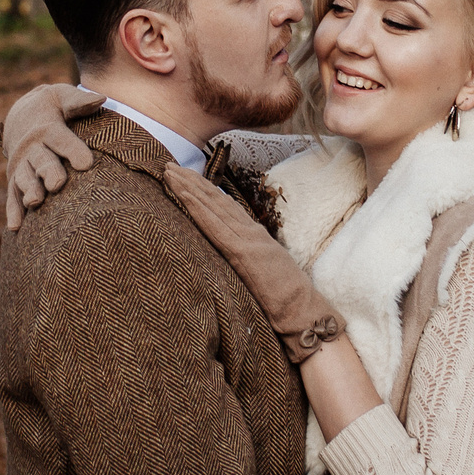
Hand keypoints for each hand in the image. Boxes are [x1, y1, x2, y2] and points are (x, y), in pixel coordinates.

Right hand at [0, 84, 104, 230]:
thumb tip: (101, 99)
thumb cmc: (51, 106)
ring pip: (25, 178)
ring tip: (35, 202)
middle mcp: (32, 147)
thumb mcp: (62, 97)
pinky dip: (13, 210)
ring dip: (29, 190)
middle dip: (48, 172)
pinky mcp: (15, 177)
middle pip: (41, 160)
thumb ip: (79, 101)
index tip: (87, 163)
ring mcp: (21, 164)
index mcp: (47, 128)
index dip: (72, 150)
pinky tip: (17, 227)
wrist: (21, 114)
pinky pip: (12, 194)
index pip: (60, 139)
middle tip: (57, 185)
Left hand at [161, 164, 340, 345]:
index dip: (205, 189)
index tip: (186, 175)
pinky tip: (183, 195)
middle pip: (216, 200)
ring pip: (212, 207)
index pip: (225, 207)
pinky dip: (197, 208)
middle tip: (169, 163)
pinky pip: (214, 226)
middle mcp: (250, 231)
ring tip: (170, 170)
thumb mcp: (266, 273)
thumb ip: (250, 260)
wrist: (304, 311)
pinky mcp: (242, 252)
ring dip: (189, 187)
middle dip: (192, 181)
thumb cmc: (288, 299)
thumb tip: (235, 258)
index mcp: (255, 236)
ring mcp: (247, 239)